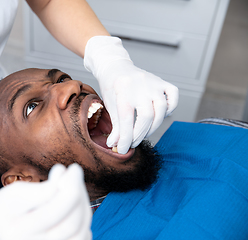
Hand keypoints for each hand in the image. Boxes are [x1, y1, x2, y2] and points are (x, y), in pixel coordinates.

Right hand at [0, 164, 91, 239]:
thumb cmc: (6, 207)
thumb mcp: (15, 192)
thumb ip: (40, 189)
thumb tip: (64, 177)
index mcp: (17, 231)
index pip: (54, 210)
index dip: (70, 185)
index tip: (72, 168)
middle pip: (71, 223)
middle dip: (78, 193)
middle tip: (74, 173)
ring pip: (81, 232)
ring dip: (84, 205)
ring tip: (74, 187)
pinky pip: (83, 238)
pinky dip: (84, 219)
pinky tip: (75, 204)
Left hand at [84, 36, 178, 153]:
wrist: (116, 68)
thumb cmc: (112, 88)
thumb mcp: (110, 106)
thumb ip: (115, 126)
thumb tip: (116, 146)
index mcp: (123, 92)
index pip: (126, 120)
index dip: (126, 138)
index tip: (123, 149)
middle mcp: (140, 87)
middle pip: (146, 116)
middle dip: (139, 134)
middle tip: (133, 142)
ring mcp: (153, 83)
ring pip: (162, 109)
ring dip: (154, 126)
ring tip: (143, 132)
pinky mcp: (162, 82)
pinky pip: (173, 97)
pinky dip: (170, 109)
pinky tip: (159, 115)